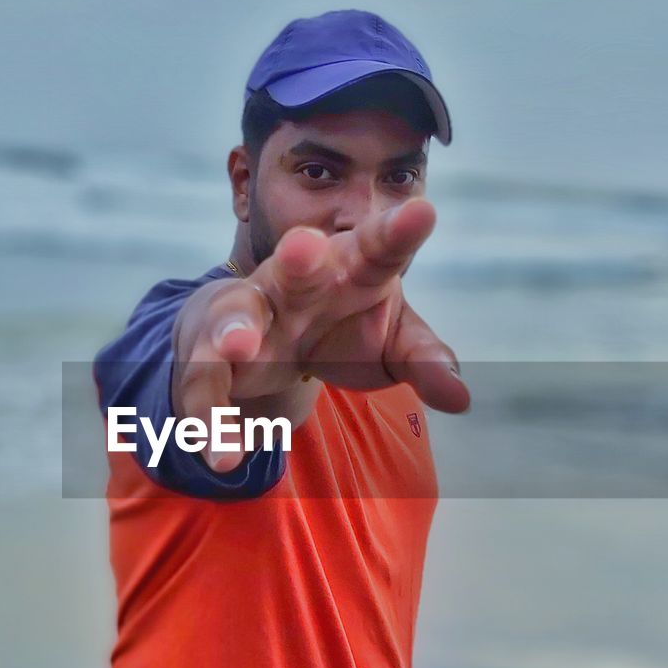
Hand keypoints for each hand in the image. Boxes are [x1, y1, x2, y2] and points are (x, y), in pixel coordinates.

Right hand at [172, 199, 469, 469]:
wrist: (256, 339)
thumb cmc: (337, 328)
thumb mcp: (390, 344)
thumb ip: (424, 362)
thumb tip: (462, 397)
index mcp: (349, 268)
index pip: (379, 247)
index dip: (399, 231)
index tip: (424, 213)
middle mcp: (293, 280)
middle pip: (295, 265)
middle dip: (298, 256)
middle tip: (306, 247)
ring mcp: (246, 313)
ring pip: (236, 315)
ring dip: (235, 330)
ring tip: (239, 350)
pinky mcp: (208, 356)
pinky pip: (205, 384)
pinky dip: (211, 419)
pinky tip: (223, 455)